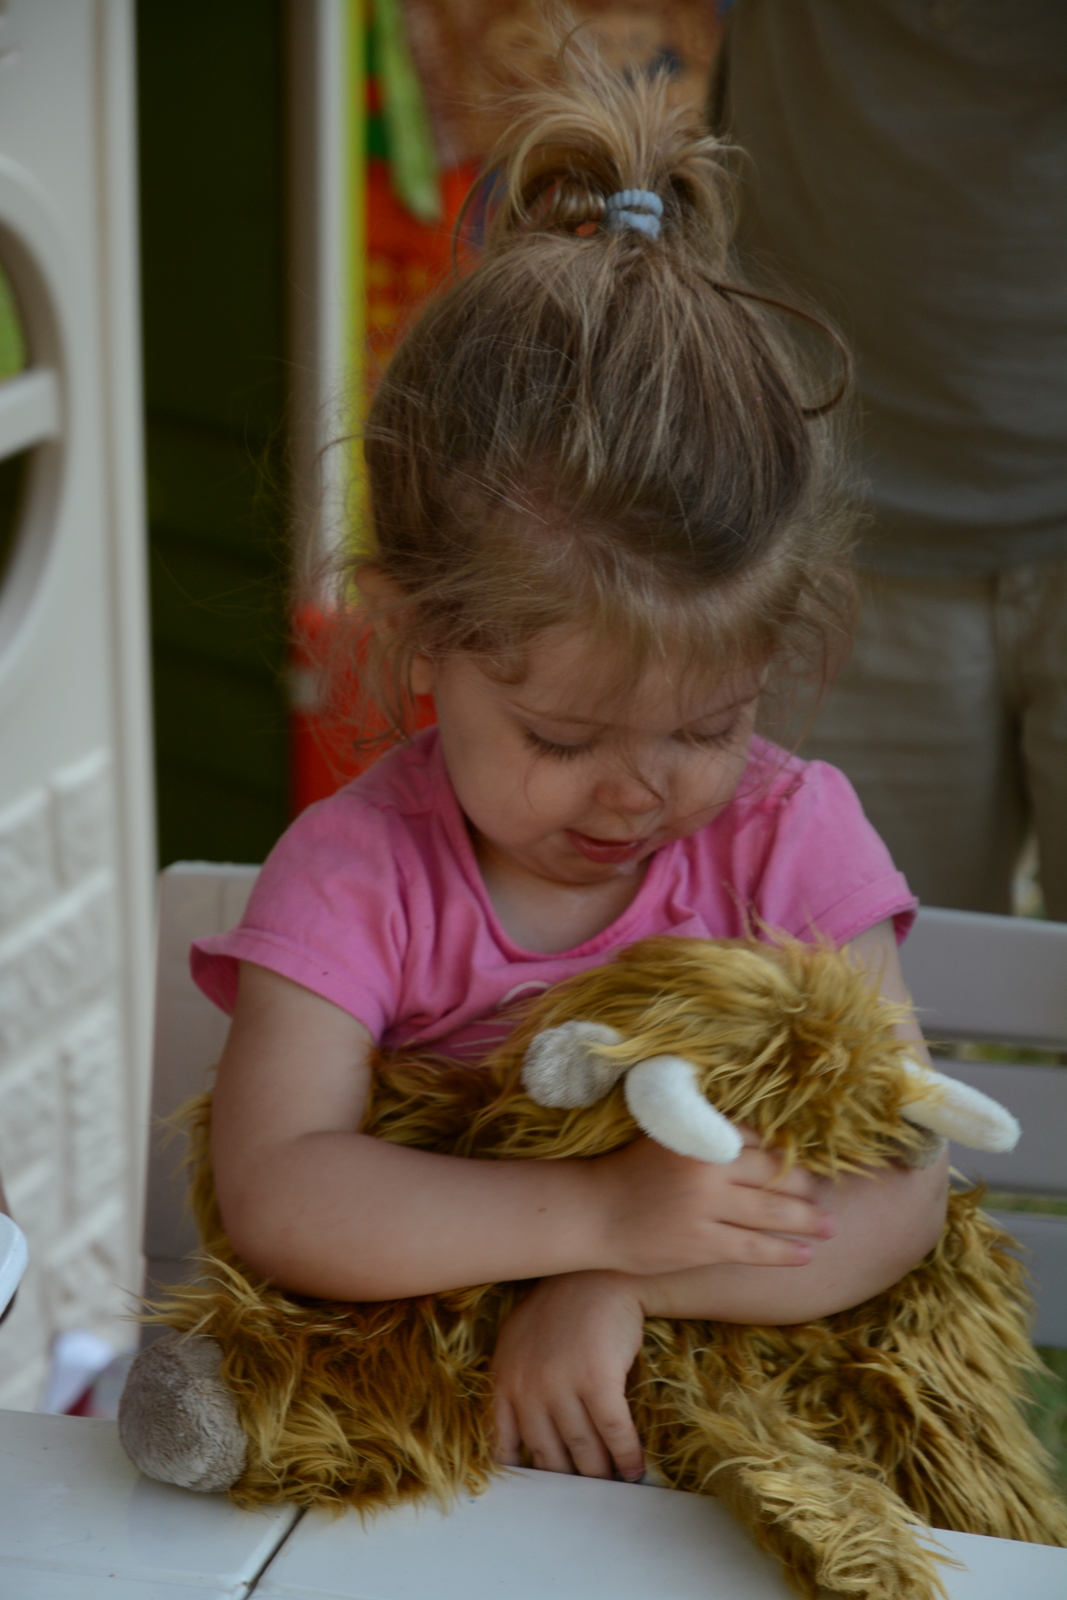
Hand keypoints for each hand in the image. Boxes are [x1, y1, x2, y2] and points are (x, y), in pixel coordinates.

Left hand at [492, 1271, 645, 1481]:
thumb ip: (514, 1383)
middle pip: (549, 1452)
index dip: (527, 1473)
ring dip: (598, 1473)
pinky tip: (634, 1469)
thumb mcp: (519, 1341)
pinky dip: (626, 1455)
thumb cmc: (559, 1308)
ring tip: (609, 1487)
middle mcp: (528, 1387)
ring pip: (582, 1447)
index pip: (507, 1443)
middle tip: (583, 1496)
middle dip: (568, 1479)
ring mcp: (562, 1384)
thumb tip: (517, 1438)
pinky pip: (614, 1431)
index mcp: (504, 1379)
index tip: (542, 1491)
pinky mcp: (598, 1380)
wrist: (597, 1276)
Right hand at [594, 1132, 834, 1278]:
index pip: (758, 1138)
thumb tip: (755, 1137)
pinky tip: (806, 1254)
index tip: (804, 1161)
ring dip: (807, 1219)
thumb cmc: (628, 1171)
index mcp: (699, 1134)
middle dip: (806, 1185)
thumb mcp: (666, 1137)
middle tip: (827, 1193)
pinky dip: (784, 1251)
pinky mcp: (701, 1244)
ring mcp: (705, 1208)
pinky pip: (754, 1248)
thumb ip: (706, 1135)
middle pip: (774, 1173)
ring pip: (771, 1212)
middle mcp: (707, 1168)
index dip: (784, 1152)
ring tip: (831, 1225)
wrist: (592, 1213)